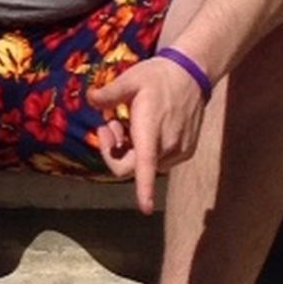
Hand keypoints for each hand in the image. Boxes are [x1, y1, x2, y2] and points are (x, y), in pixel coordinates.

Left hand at [86, 57, 206, 214]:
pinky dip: (147, 150)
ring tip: (129, 121)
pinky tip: (146, 127)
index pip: (146, 166)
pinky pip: (159, 161)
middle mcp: (167, 146)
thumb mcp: (130, 79)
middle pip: (133, 167)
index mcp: (151, 131)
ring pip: (146, 165)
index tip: (145, 208)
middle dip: (115, 151)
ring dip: (131, 150)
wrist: (192, 75)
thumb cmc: (158, 76)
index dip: (144, 189)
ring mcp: (179, 151)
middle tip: (110, 124)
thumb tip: (90, 99)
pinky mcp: (186, 152)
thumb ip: (109, 93)